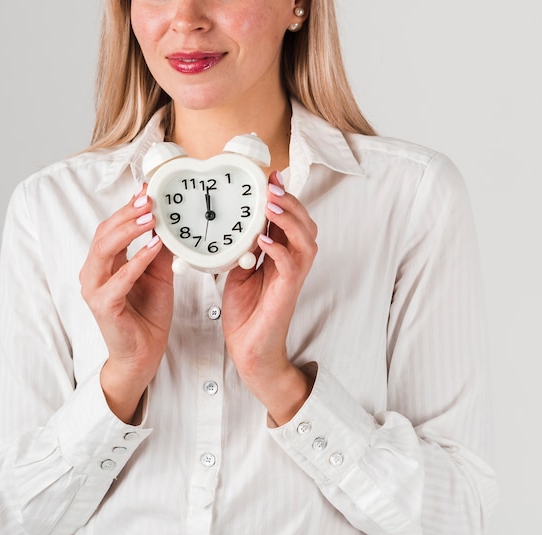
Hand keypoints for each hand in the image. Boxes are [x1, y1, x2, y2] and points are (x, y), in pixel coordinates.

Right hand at [79, 185, 173, 421]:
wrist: (143, 354)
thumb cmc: (148, 314)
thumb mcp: (158, 274)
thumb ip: (159, 250)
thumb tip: (169, 220)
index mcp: (105, 263)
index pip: (112, 227)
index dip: (129, 207)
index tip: (149, 188)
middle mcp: (94, 272)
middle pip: (104, 232)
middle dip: (127, 212)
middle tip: (149, 197)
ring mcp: (95, 289)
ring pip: (103, 250)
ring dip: (128, 231)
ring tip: (150, 217)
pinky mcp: (103, 306)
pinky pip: (118, 279)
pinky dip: (135, 261)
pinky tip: (153, 247)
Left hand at [222, 172, 317, 425]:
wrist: (250, 350)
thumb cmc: (246, 313)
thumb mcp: (238, 272)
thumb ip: (242, 249)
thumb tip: (234, 225)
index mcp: (281, 256)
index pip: (289, 220)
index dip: (283, 197)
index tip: (268, 177)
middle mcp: (292, 263)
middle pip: (305, 224)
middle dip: (290, 201)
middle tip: (271, 185)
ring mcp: (292, 278)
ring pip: (306, 241)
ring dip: (290, 219)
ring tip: (271, 204)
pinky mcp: (287, 293)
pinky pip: (291, 266)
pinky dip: (280, 250)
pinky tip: (266, 240)